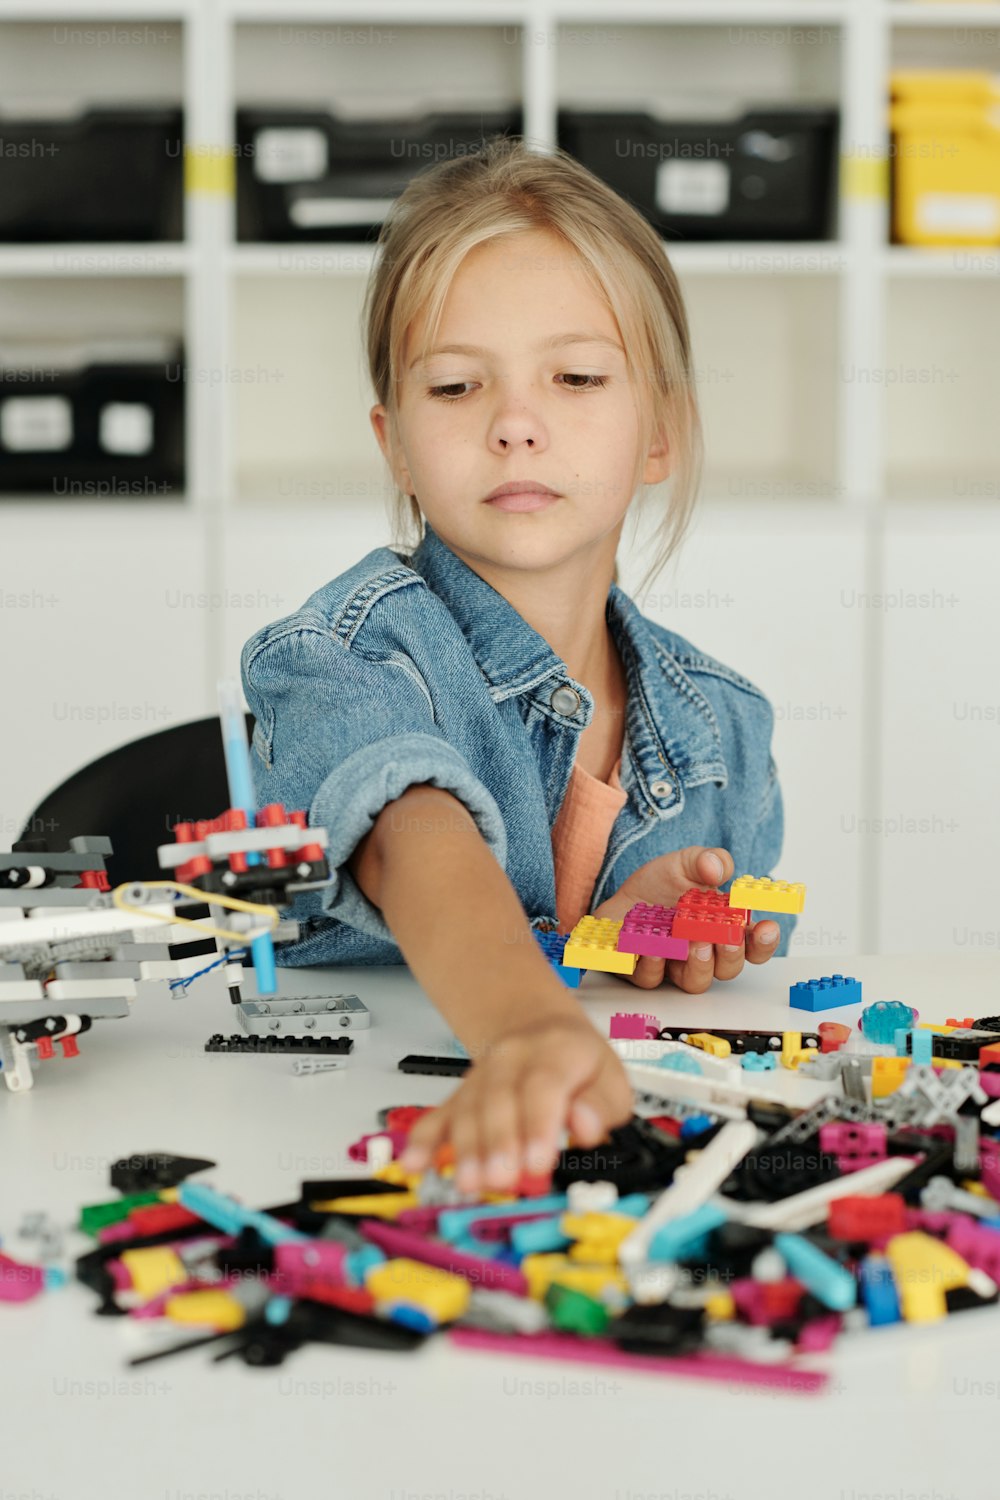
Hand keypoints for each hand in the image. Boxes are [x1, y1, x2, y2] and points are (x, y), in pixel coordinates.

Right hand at [398, 1013, 633, 1196]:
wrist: (538, 1029)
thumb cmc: (577, 1063)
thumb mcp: (611, 1077)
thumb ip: (603, 1105)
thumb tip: (586, 1125)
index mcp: (556, 1051)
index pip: (543, 1086)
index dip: (538, 1125)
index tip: (537, 1161)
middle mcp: (513, 1059)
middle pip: (499, 1098)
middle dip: (498, 1142)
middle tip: (501, 1179)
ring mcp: (482, 1075)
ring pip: (468, 1109)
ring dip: (465, 1148)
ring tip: (469, 1182)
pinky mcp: (460, 1095)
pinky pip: (439, 1114)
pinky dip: (424, 1140)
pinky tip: (415, 1162)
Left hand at [590, 845, 780, 993]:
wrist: (625, 894)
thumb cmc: (663, 883)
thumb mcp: (688, 862)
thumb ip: (709, 860)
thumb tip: (716, 869)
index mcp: (723, 929)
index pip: (754, 946)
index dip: (764, 942)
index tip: (767, 928)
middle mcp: (704, 953)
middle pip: (728, 969)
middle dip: (730, 956)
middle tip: (725, 939)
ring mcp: (675, 966)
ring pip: (695, 982)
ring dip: (699, 966)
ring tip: (694, 945)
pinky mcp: (642, 970)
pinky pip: (651, 979)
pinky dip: (653, 966)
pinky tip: (654, 949)